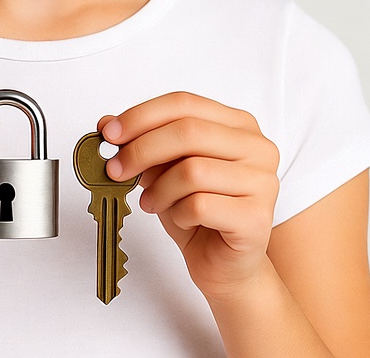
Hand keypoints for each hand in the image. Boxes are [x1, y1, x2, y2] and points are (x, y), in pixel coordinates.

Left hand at [98, 92, 279, 302]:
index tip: (110, 132)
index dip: (142, 115)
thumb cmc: (199, 213)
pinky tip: (180, 218)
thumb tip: (107, 123)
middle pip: (188, 131)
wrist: (226, 266)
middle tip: (117, 169)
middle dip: (142, 149)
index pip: (184, 103)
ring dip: (159, 189)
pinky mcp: (257, 217)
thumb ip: (143, 142)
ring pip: (192, 170)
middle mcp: (257, 147)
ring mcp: (262, 181)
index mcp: (237, 124)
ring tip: (151, 202)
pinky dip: (178, 212)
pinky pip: (201, 205)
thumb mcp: (166, 170)